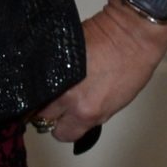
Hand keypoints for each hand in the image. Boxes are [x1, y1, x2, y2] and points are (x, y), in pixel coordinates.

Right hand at [30, 5, 166, 146]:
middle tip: (60, 101)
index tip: (65, 120)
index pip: (62, 132)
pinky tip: (53, 69)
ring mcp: (55, 74)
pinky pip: (37, 72)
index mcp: (86, 110)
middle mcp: (67, 95)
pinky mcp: (48, 54)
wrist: (129, 34)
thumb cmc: (132, 66)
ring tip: (56, 84)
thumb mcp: (114, 104)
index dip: (64, 126)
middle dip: (50, 111)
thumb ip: (90, 114)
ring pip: (34, 95)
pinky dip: (41, 74)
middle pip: (42, 115)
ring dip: (43, 93)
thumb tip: (74, 117)